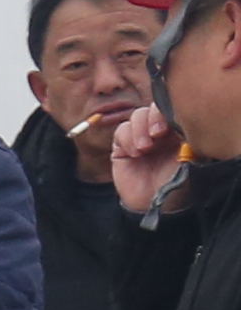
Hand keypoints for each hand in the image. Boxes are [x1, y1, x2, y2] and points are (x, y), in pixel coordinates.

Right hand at [117, 100, 191, 216]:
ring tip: (144, 149)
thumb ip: (186, 137)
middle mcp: (159, 130)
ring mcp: (140, 137)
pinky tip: (134, 154)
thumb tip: (178, 119)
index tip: (166, 129)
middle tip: (156, 135)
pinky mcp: (122, 146)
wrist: (154, 201)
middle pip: (152, 108)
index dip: (166, 112)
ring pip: (136, 116)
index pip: (171, 109)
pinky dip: (126, 139)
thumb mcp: (188, 158)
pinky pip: (121, 131)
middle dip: (152, 118)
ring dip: (139, 130)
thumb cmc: (176, 182)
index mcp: (178, 130)